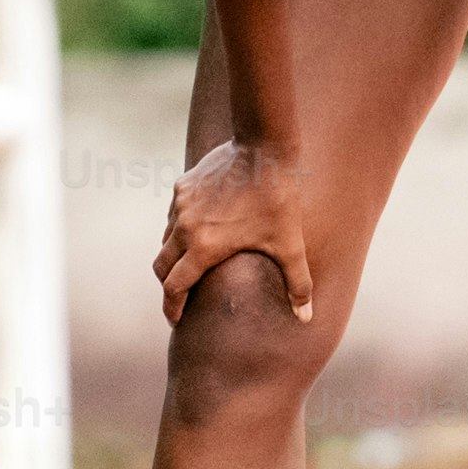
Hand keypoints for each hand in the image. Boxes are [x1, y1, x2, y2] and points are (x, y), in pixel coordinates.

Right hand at [155, 137, 314, 325]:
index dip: (172, 307)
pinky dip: (180, 227)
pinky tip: (199, 228)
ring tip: (191, 263)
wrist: (264, 148)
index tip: (175, 320)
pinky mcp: (183, 185)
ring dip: (174, 255)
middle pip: (162, 266)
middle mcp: (184, 227)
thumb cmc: (278, 198)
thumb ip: (297, 283)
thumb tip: (306, 318)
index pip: (174, 287)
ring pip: (166, 239)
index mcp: (204, 247)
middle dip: (168, 284)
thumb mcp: (290, 244)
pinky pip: (174, 213)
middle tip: (179, 297)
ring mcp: (180, 204)